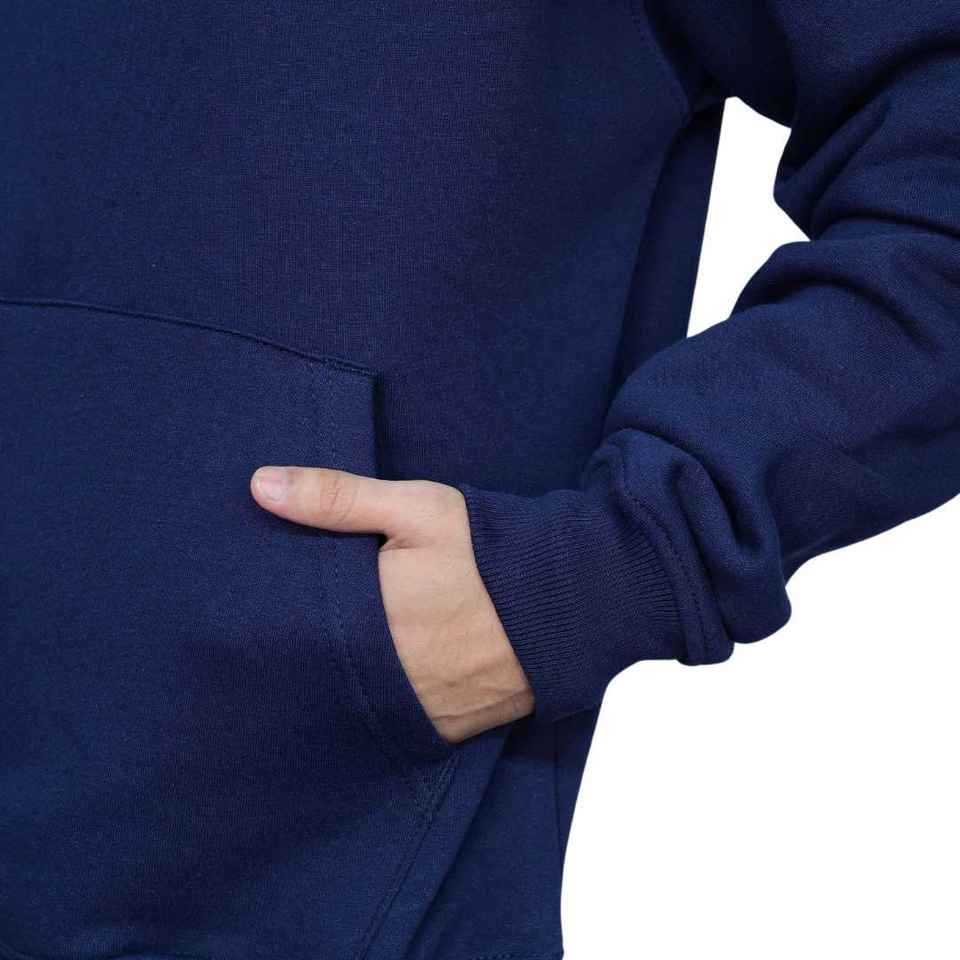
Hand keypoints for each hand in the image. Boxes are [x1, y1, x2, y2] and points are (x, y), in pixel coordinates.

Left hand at [250, 466, 534, 742]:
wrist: (573, 596)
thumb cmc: (489, 548)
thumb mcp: (416, 508)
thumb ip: (337, 498)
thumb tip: (259, 485)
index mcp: (370, 619)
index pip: (294, 628)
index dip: (275, 619)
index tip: (261, 605)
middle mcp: (389, 673)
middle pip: (322, 669)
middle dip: (312, 650)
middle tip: (303, 629)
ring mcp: (420, 707)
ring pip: (358, 702)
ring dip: (349, 681)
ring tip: (346, 653)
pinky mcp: (450, 728)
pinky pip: (400, 723)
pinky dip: (389, 704)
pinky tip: (390, 677)